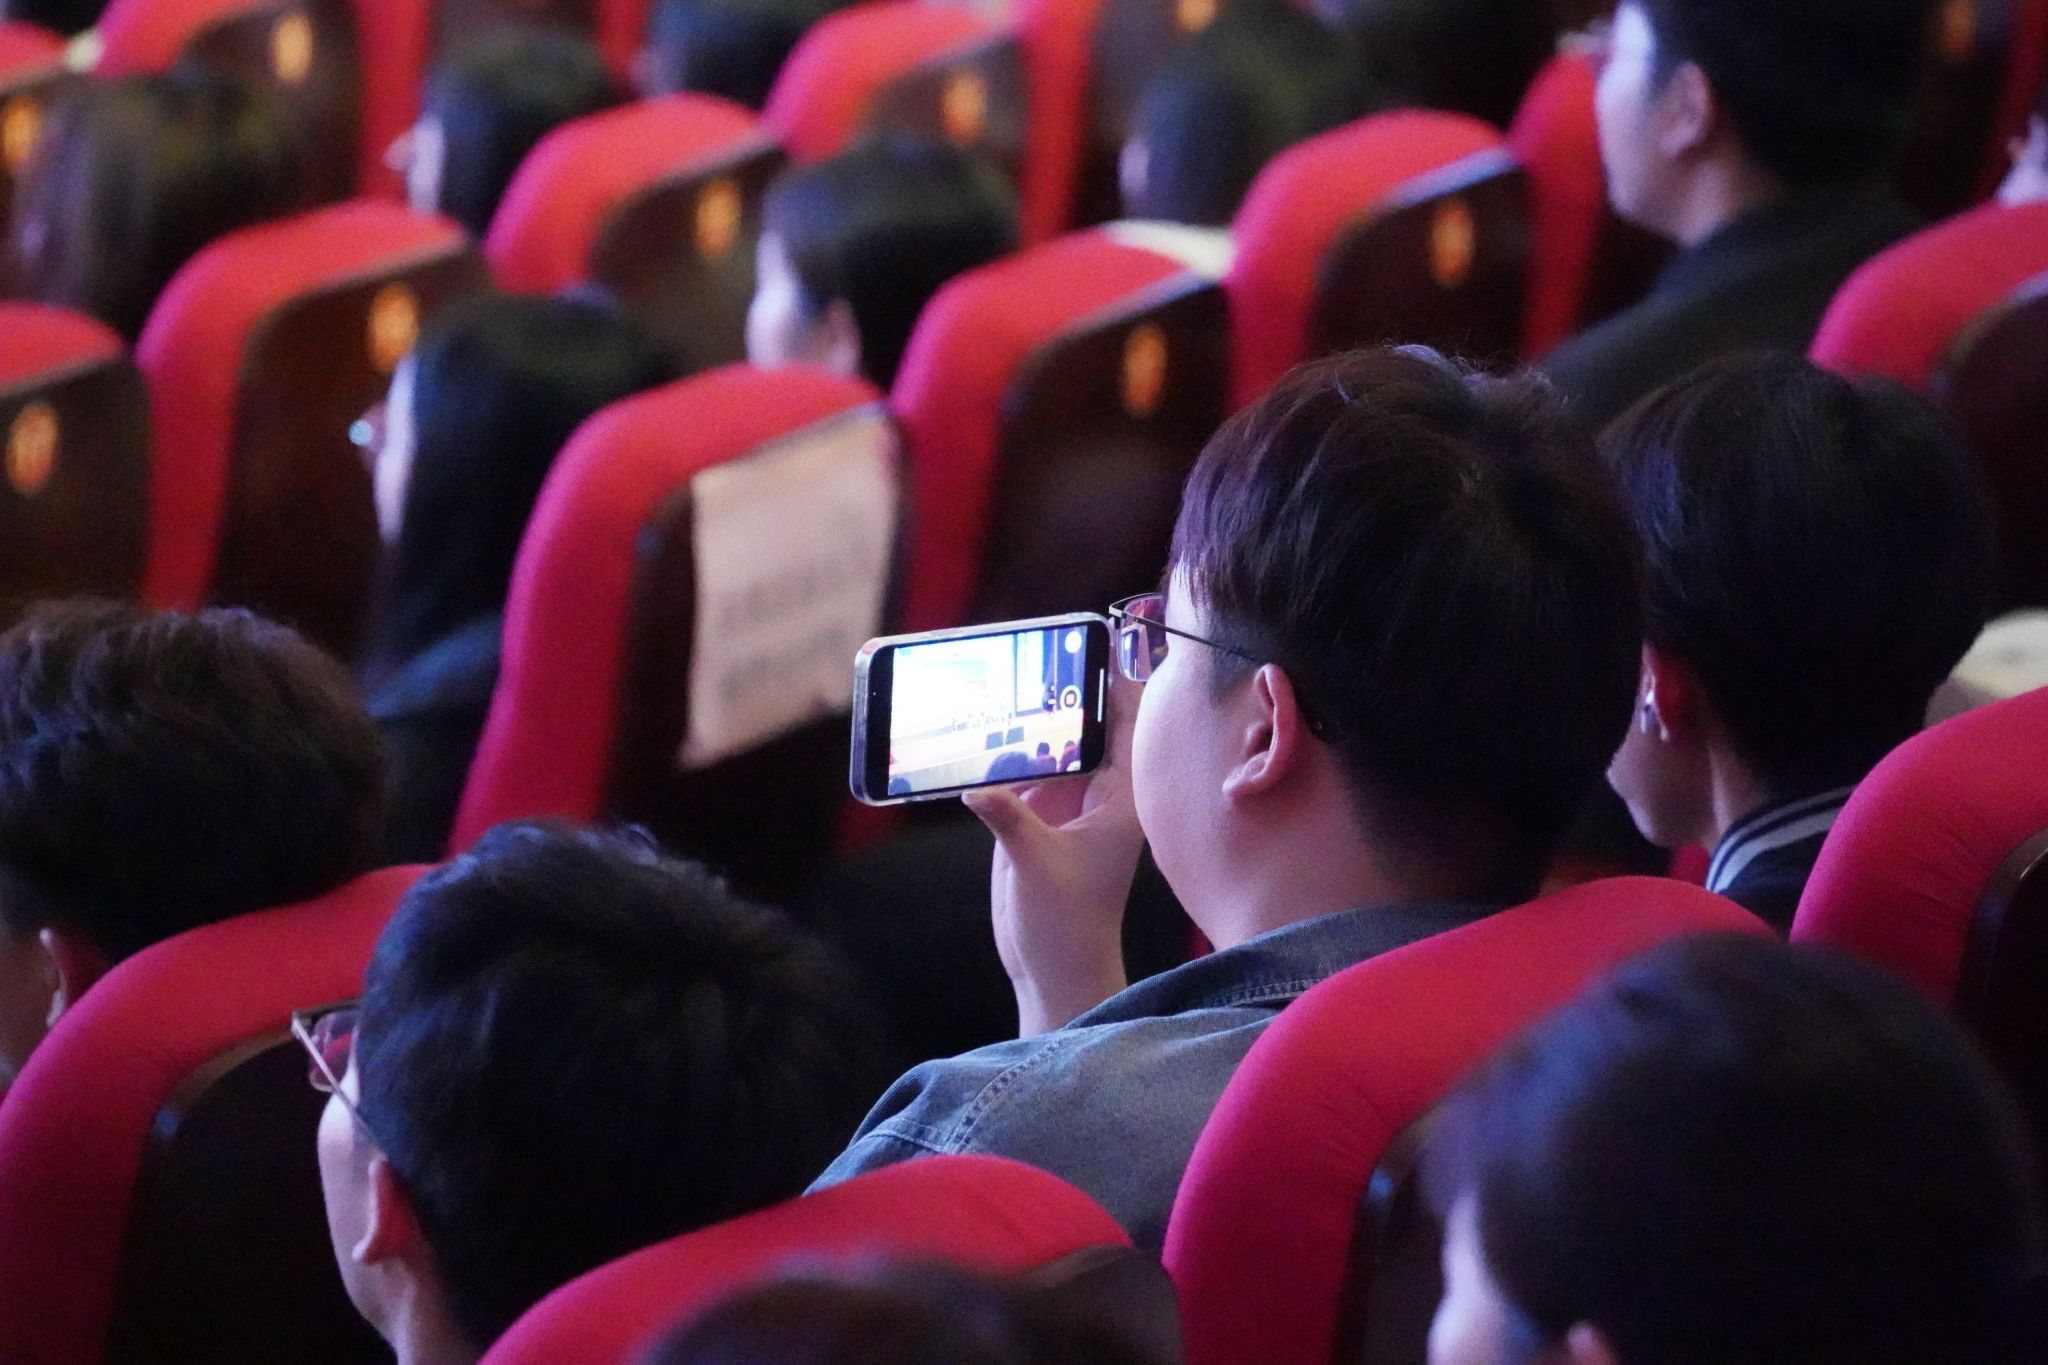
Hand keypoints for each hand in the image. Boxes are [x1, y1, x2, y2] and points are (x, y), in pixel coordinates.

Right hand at [964, 674, 1144, 1035]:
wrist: (1051, 966)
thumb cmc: (1067, 923)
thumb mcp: (1037, 864)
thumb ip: (1009, 819)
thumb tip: (975, 786)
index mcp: (1119, 799)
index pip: (1125, 725)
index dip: (1115, 681)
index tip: (1095, 642)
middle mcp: (1096, 794)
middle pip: (1082, 727)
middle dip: (1062, 693)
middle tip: (1035, 649)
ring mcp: (1064, 804)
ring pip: (1047, 746)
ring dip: (1026, 721)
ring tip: (1000, 679)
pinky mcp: (1031, 817)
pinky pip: (1016, 770)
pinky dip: (999, 752)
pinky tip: (976, 727)